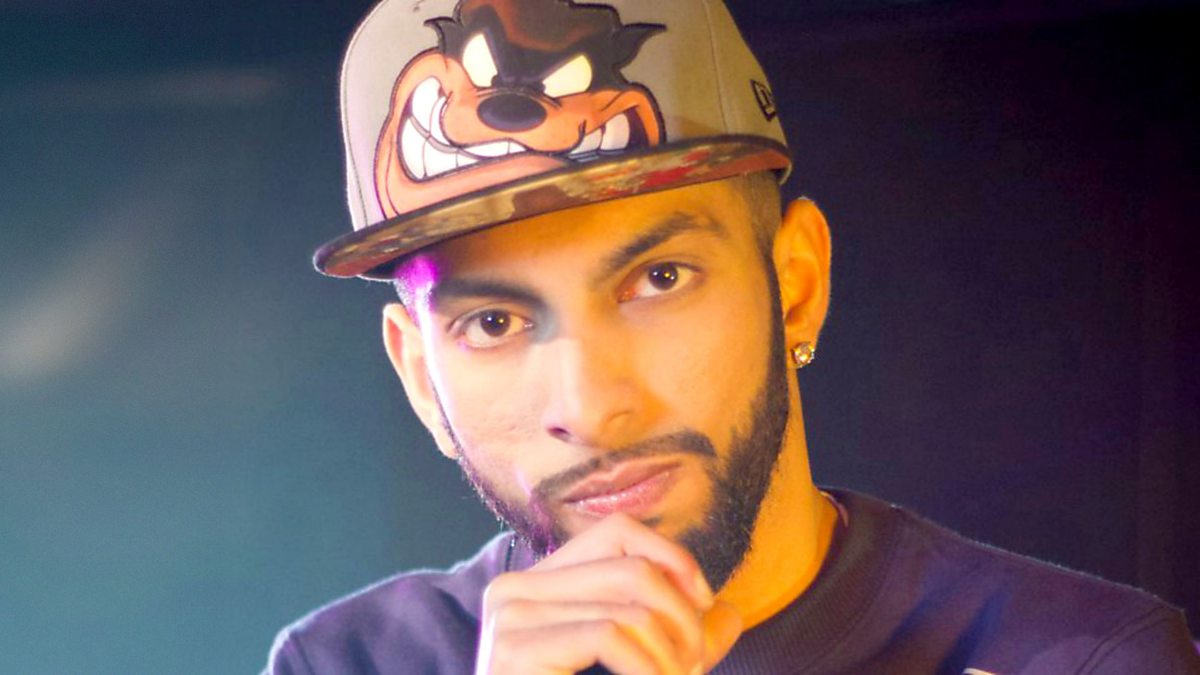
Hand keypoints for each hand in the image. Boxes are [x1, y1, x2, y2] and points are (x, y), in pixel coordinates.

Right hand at [475, 513, 742, 674]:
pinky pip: (608, 636)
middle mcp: (514, 588)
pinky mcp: (512, 651)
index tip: (703, 610)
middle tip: (693, 669)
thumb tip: (730, 613)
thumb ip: (681, 642)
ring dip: (672, 657)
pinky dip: (647, 670)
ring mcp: (507, 618)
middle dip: (684, 621)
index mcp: (538, 582)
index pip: (617, 529)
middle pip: (632, 568)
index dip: (672, 559)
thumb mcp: (642, 669)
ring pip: (629, 607)